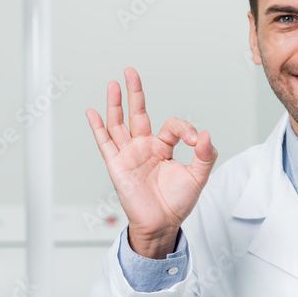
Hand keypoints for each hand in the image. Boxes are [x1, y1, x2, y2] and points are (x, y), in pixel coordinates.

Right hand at [86, 67, 217, 258]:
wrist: (162, 224)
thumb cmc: (178, 203)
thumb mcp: (198, 177)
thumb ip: (205, 155)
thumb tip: (204, 134)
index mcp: (164, 147)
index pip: (172, 126)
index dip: (185, 129)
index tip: (195, 141)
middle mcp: (145, 147)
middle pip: (137, 113)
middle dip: (134, 92)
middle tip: (131, 72)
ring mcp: (129, 155)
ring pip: (119, 124)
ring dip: (115, 104)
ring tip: (113, 84)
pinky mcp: (117, 165)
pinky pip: (105, 143)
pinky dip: (98, 128)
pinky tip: (92, 112)